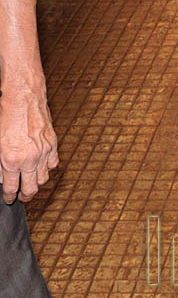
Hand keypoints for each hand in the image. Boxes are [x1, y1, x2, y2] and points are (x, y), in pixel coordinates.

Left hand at [0, 79, 58, 202]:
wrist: (22, 99)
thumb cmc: (6, 116)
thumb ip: (0, 163)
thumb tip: (2, 174)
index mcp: (11, 160)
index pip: (11, 187)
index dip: (9, 196)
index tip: (9, 198)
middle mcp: (29, 159)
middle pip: (31, 188)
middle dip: (25, 196)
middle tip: (22, 198)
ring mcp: (43, 152)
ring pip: (44, 178)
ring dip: (37, 182)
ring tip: (32, 182)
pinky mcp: (52, 143)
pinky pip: (53, 163)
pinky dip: (47, 167)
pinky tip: (41, 166)